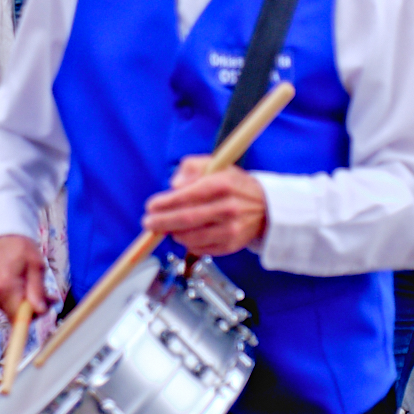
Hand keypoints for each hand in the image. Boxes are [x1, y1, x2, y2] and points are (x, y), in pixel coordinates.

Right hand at [0, 234, 48, 314]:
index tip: (46, 303)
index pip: (19, 317)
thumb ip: (37, 290)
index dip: (35, 315)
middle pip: (16, 315)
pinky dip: (14, 299)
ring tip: (32, 284)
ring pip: (11, 311)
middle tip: (47, 294)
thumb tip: (40, 311)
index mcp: (4, 286)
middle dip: (33, 307)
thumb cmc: (19, 247)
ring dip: (24, 302)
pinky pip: (3, 305)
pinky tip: (18, 285)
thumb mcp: (36, 264)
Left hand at [142, 158, 267, 257]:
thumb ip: (190, 167)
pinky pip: (201, 248)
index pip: (188, 196)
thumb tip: (174, 185)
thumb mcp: (215, 165)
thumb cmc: (233, 185)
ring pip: (191, 237)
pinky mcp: (230, 246)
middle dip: (162, 222)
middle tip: (148, 222)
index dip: (165, 203)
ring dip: (173, 233)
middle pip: (186, 219)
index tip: (151, 205)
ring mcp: (230, 230)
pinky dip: (187, 243)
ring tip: (166, 228)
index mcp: (222, 185)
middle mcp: (228, 208)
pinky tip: (183, 234)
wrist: (265, 207)